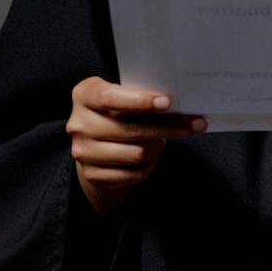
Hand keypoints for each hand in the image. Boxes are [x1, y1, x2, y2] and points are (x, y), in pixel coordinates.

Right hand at [67, 77, 205, 219]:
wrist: (96, 146)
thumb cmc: (117, 113)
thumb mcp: (122, 96)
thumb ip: (141, 96)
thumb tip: (179, 102)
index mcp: (84, 95)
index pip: (110, 97)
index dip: (139, 101)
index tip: (167, 102)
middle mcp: (78, 123)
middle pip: (129, 128)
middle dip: (166, 127)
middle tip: (193, 125)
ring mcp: (82, 151)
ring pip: (135, 153)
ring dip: (157, 148)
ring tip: (162, 141)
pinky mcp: (91, 175)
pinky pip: (133, 173)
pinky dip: (148, 166)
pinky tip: (151, 158)